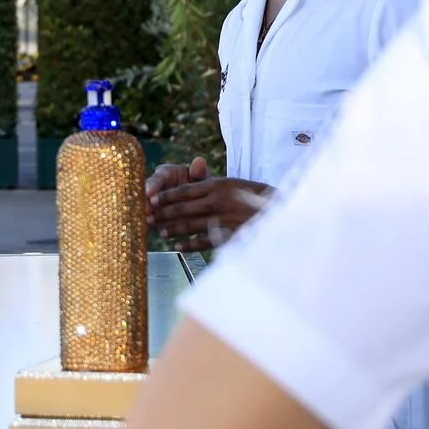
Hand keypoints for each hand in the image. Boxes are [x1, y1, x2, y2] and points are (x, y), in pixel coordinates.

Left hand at [146, 158, 271, 245]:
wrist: (279, 210)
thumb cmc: (254, 195)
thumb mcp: (233, 184)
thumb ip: (211, 185)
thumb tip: (191, 183)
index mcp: (218, 185)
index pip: (185, 190)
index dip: (166, 196)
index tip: (151, 200)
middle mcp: (218, 201)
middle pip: (184, 208)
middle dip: (164, 213)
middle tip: (148, 217)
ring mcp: (223, 219)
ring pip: (190, 225)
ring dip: (173, 229)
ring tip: (160, 231)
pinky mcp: (228, 235)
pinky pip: (204, 241)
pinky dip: (189, 244)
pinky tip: (178, 245)